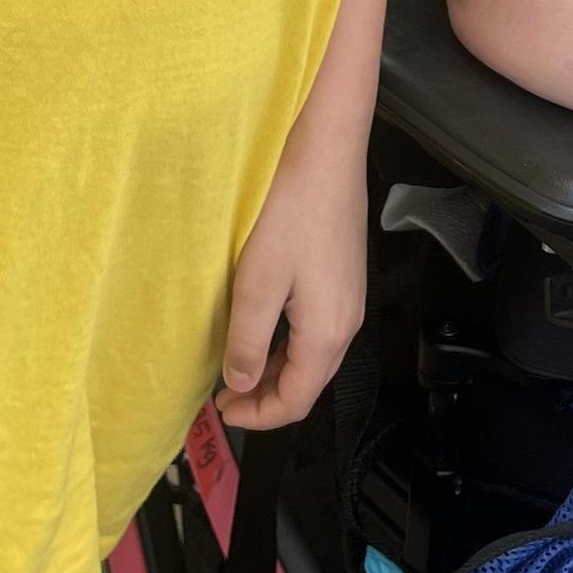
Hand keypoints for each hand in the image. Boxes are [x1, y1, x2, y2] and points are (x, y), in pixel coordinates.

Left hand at [215, 140, 367, 429]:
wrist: (328, 156)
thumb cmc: (292, 212)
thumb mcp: (257, 283)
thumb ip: (248, 341)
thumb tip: (240, 383)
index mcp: (327, 333)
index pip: (296, 400)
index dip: (258, 416)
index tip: (222, 412)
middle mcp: (348, 323)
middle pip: (309, 384)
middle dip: (267, 398)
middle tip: (225, 398)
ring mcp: (350, 301)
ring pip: (314, 358)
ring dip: (277, 372)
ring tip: (238, 369)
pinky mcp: (345, 279)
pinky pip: (318, 331)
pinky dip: (289, 346)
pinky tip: (264, 330)